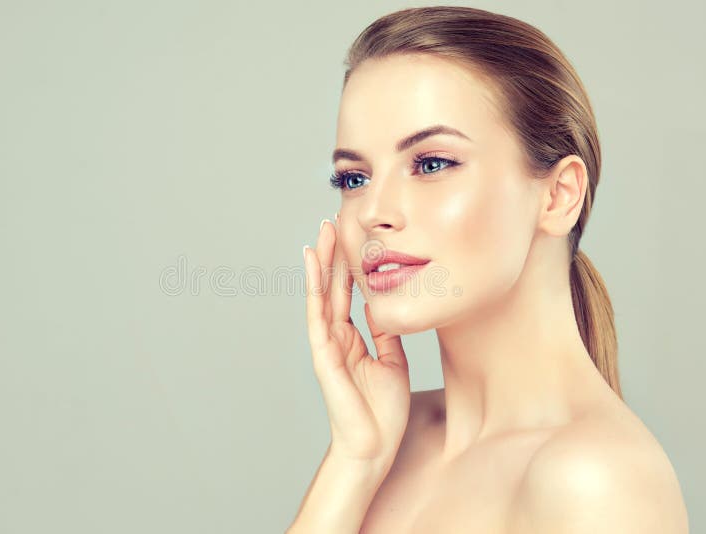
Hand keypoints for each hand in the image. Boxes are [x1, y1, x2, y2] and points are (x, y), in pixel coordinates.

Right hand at [303, 217, 410, 465]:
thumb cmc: (382, 411)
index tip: (351, 237)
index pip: (348, 294)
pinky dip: (315, 287)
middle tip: (331, 222)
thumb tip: (383, 306)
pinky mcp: (324, 354)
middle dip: (332, 256)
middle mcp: (336, 337)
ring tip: (321, 233)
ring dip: (321, 263)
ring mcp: (327, 344)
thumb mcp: (392, 362)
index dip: (349, 266)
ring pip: (322, 295)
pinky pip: (318, 314)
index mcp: (352, 339)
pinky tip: (312, 264)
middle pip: (333, 288)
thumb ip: (384, 334)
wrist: (373, 446)